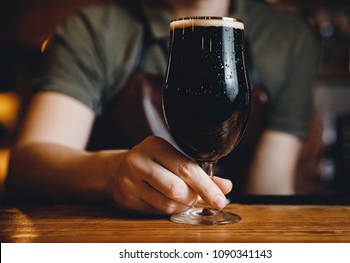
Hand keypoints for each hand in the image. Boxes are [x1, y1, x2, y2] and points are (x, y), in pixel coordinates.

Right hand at [108, 136, 231, 213]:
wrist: (115, 170)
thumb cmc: (153, 162)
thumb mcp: (174, 158)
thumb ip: (201, 172)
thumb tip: (225, 187)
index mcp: (155, 145)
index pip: (186, 168)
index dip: (206, 187)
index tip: (220, 200)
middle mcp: (139, 162)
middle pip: (176, 189)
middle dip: (193, 197)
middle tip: (196, 196)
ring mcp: (129, 182)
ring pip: (168, 204)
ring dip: (183, 206)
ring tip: (183, 198)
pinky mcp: (126, 201)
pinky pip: (157, 212)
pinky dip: (170, 210)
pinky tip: (168, 201)